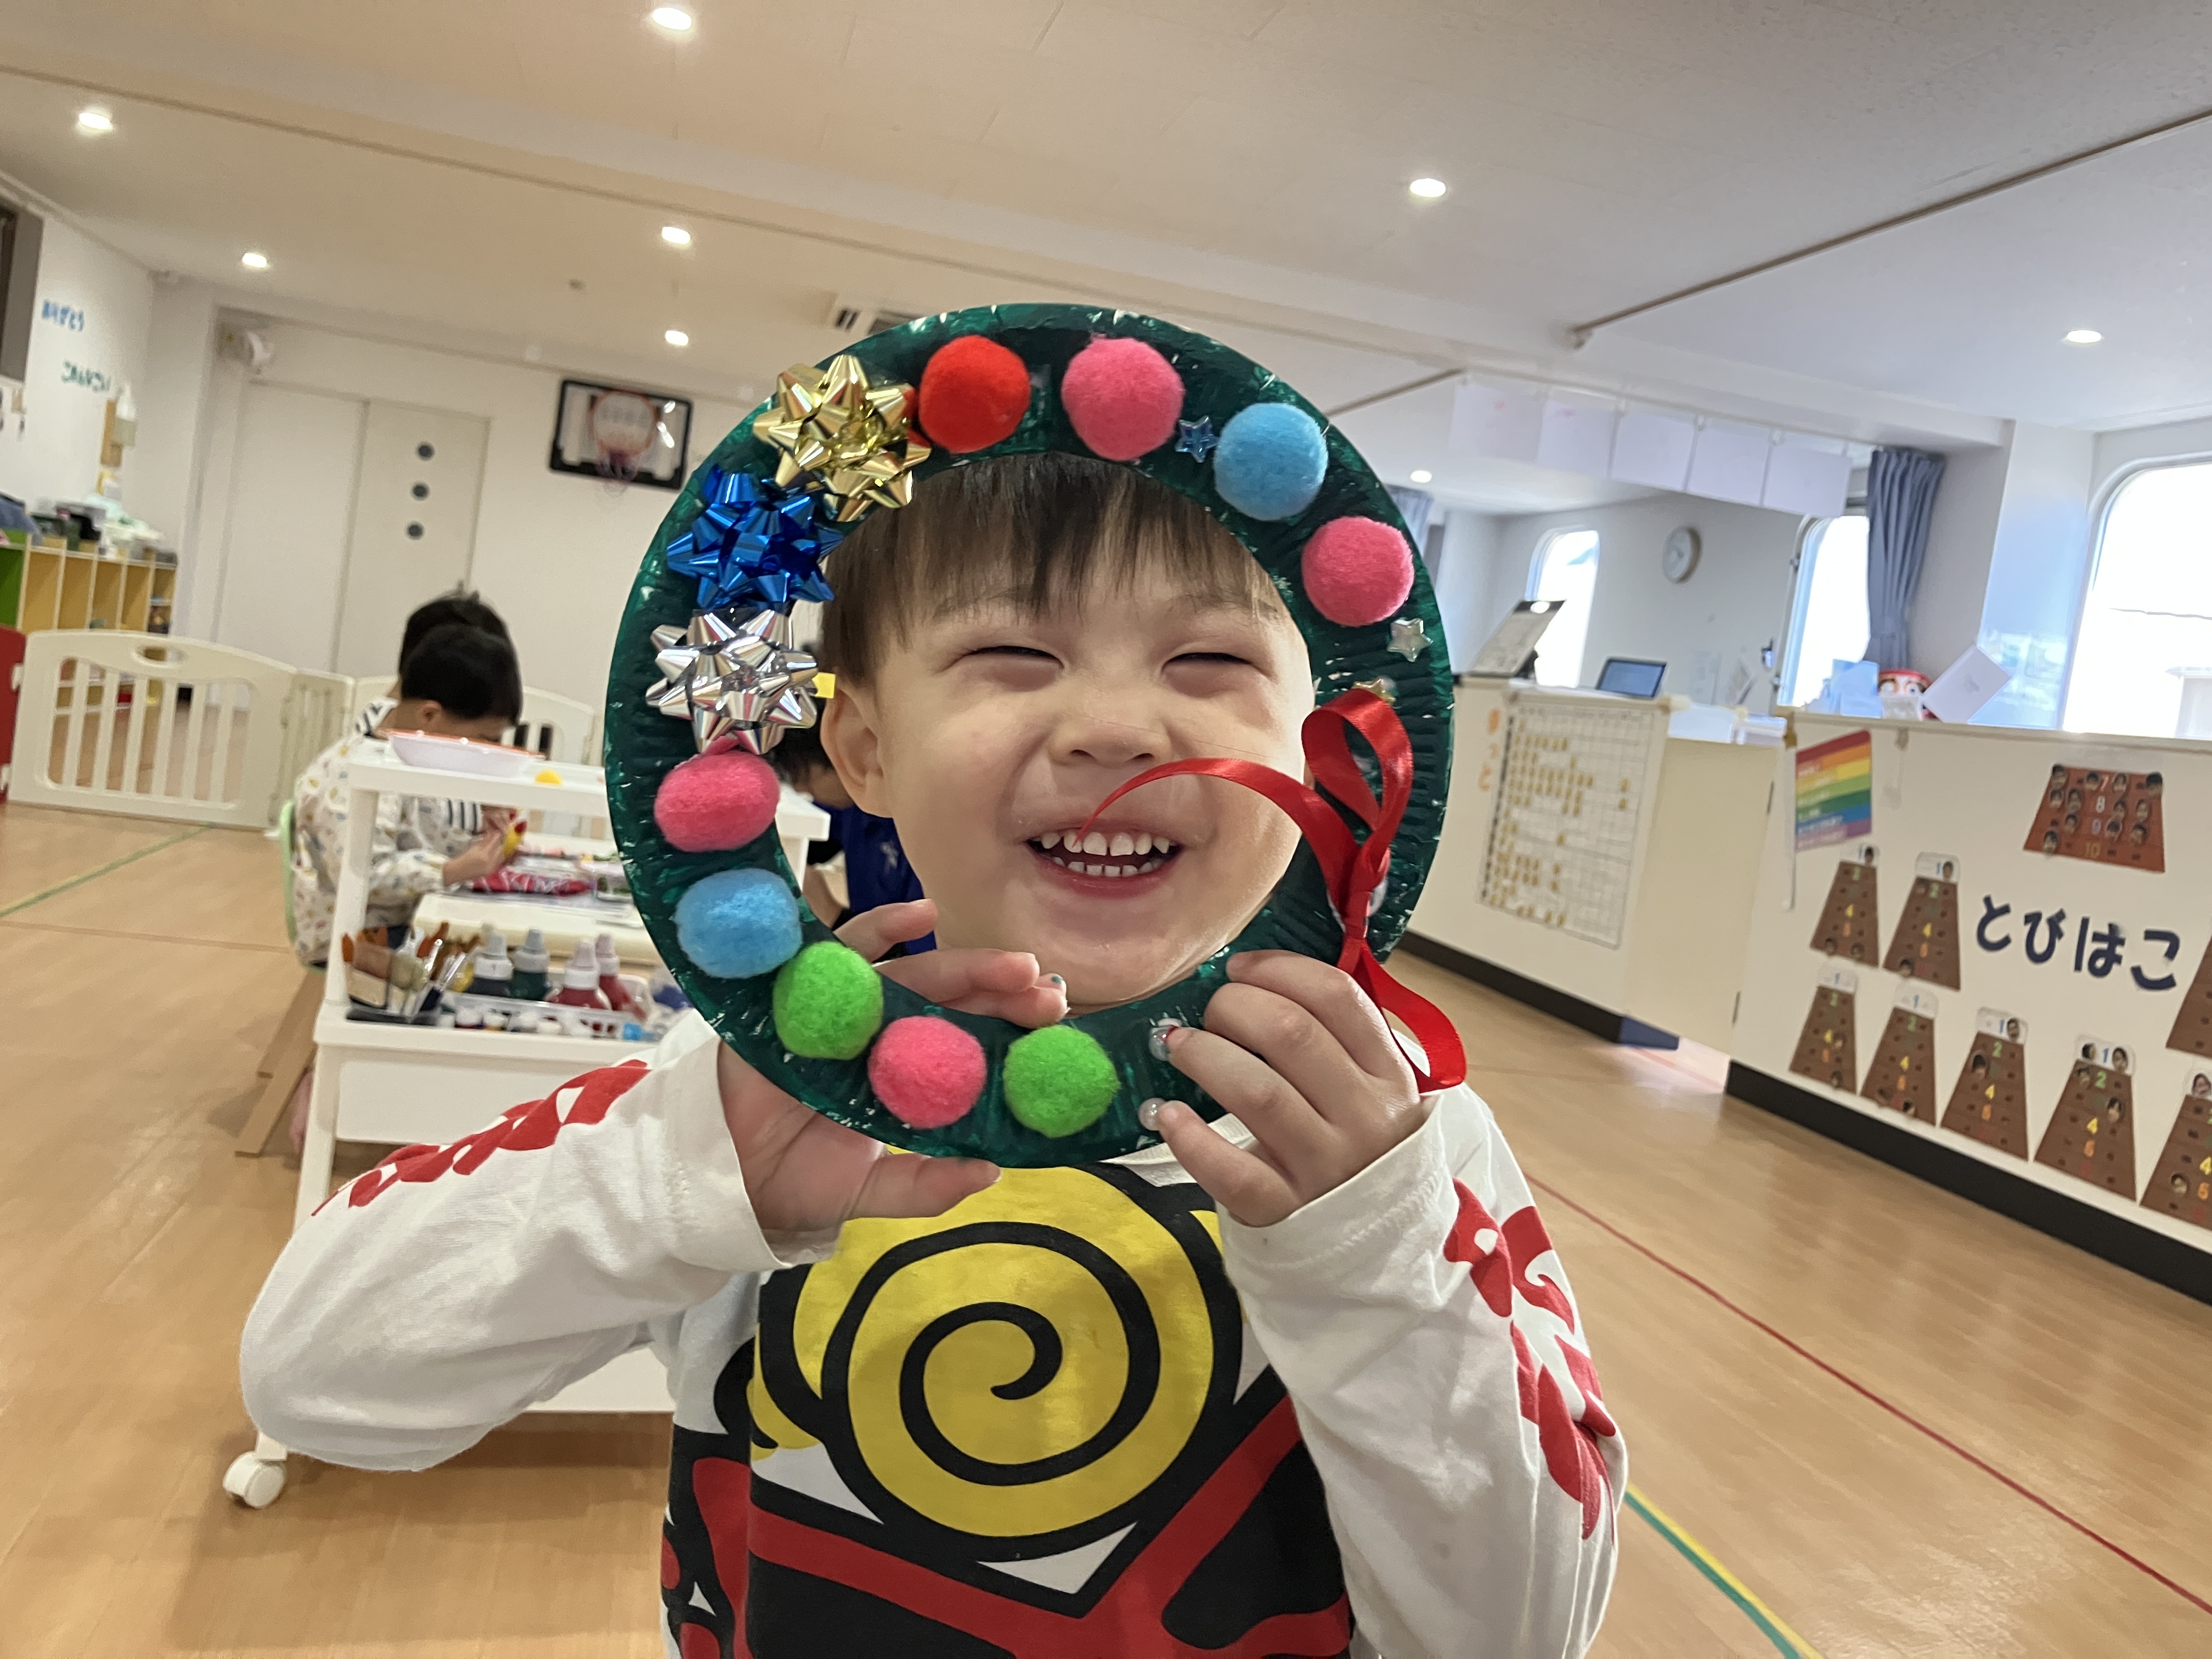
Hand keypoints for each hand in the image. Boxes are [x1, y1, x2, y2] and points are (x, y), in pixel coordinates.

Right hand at [441, 824, 511, 886]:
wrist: (457, 871)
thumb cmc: (463, 858)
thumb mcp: (474, 847)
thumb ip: (484, 841)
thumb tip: (492, 834)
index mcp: (484, 854)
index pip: (494, 843)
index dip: (497, 836)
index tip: (498, 832)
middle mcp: (489, 862)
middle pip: (500, 850)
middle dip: (499, 843)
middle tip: (497, 840)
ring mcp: (491, 868)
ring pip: (501, 857)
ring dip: (499, 851)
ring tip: (495, 847)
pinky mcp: (491, 872)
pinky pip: (498, 863)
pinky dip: (497, 858)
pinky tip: (493, 855)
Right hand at [717, 898, 1068, 1235]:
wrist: (721, 1184)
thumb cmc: (794, 1182)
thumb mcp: (870, 1193)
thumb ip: (924, 1188)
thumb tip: (991, 1172)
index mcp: (905, 1079)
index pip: (968, 1044)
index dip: (1011, 1032)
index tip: (1059, 1030)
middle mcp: (883, 1039)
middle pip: (953, 1004)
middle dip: (1003, 994)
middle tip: (1050, 995)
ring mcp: (846, 1014)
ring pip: (914, 977)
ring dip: (965, 965)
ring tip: (1016, 966)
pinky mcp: (802, 996)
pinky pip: (842, 954)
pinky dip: (881, 927)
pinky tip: (921, 912)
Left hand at [1155, 951, 1422, 1227]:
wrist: (1379, 1248)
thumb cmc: (1358, 1148)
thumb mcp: (1370, 1091)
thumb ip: (1333, 1040)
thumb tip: (1252, 980)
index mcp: (1388, 1074)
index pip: (1336, 997)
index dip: (1278, 969)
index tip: (1239, 966)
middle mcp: (1364, 1117)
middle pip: (1291, 1033)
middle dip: (1232, 1006)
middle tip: (1208, 1011)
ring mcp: (1326, 1167)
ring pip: (1258, 1092)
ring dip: (1205, 1056)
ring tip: (1177, 1045)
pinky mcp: (1285, 1211)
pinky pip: (1232, 1170)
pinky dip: (1191, 1137)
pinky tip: (1167, 1114)